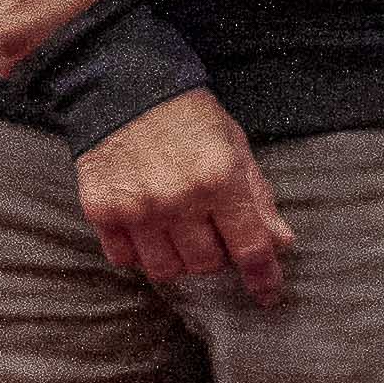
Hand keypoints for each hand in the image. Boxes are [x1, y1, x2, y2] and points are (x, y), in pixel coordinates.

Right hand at [76, 92, 295, 305]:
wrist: (122, 87)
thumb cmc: (186, 117)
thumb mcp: (234, 147)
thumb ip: (257, 197)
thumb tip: (281, 242)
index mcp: (219, 180)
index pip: (250, 248)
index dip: (263, 278)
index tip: (267, 295)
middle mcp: (178, 200)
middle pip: (206, 265)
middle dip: (214, 255)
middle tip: (208, 231)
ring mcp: (137, 209)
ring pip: (166, 271)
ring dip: (176, 259)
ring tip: (175, 232)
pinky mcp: (102, 211)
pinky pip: (125, 260)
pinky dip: (138, 252)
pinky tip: (144, 228)